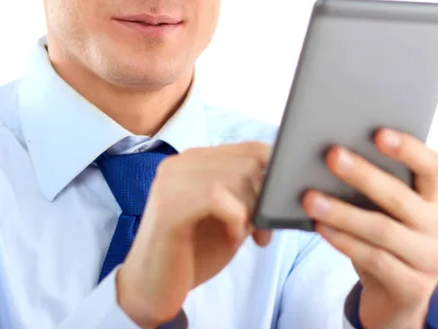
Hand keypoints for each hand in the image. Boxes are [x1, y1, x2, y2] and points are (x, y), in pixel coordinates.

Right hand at [116, 142, 272, 328]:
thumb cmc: (193, 253)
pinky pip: (219, 198)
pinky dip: (235, 220)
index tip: (278, 205)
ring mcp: (171, 181)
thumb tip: (285, 182)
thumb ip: (248, 195)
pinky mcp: (168, 206)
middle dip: (264, 198)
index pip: (250, 148)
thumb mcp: (229, 218)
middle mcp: (180, 163)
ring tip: (243, 236)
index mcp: (194, 160)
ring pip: (237, 177)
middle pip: (248, 163)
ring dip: (250, 211)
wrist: (152, 289)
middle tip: (260, 232)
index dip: (275, 175)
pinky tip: (231, 239)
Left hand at [302, 129, 437, 328]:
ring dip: (342, 211)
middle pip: (400, 196)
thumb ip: (368, 186)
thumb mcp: (380, 209)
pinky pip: (374, 259)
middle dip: (363, 174)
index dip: (408, 148)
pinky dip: (344, 241)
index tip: (378, 132)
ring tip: (309, 198)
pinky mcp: (412, 287)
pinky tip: (320, 228)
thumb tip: (329, 153)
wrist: (392, 295)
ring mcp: (429, 259)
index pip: (431, 167)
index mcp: (433, 198)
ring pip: (383, 229)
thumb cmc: (379, 238)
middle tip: (331, 155)